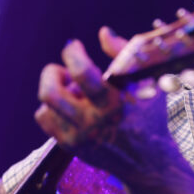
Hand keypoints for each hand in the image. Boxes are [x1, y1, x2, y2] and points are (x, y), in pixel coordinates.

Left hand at [34, 27, 175, 180]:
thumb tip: (103, 32)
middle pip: (50, 92)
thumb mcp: (146, 82)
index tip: (74, 47)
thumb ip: (125, 54)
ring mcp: (79, 138)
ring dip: (57, 90)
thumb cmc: (148, 115)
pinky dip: (53, 107)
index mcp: (114, 104)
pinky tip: (71, 106)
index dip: (72, 53)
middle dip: (52, 73)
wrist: (148, 161)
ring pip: (46, 105)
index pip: (82, 73)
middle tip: (63, 71)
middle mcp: (93, 123)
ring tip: (73, 91)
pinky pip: (44, 118)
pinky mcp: (70, 146)